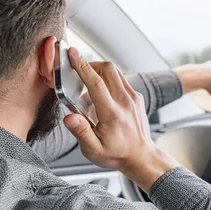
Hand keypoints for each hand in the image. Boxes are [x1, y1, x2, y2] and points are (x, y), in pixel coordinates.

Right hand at [63, 48, 178, 191]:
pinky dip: (108, 80)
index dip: (82, 65)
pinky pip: (121, 80)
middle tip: (77, 71)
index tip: (72, 53)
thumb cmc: (116, 154)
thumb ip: (80, 132)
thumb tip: (68, 117)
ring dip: (99, 71)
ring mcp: (133, 98)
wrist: (141, 157)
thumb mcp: (93, 150)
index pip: (96, 83)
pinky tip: (100, 97)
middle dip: (90, 64)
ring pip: (115, 72)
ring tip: (87, 87)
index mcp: (112, 114)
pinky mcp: (136, 97)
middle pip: (108, 69)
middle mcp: (125, 102)